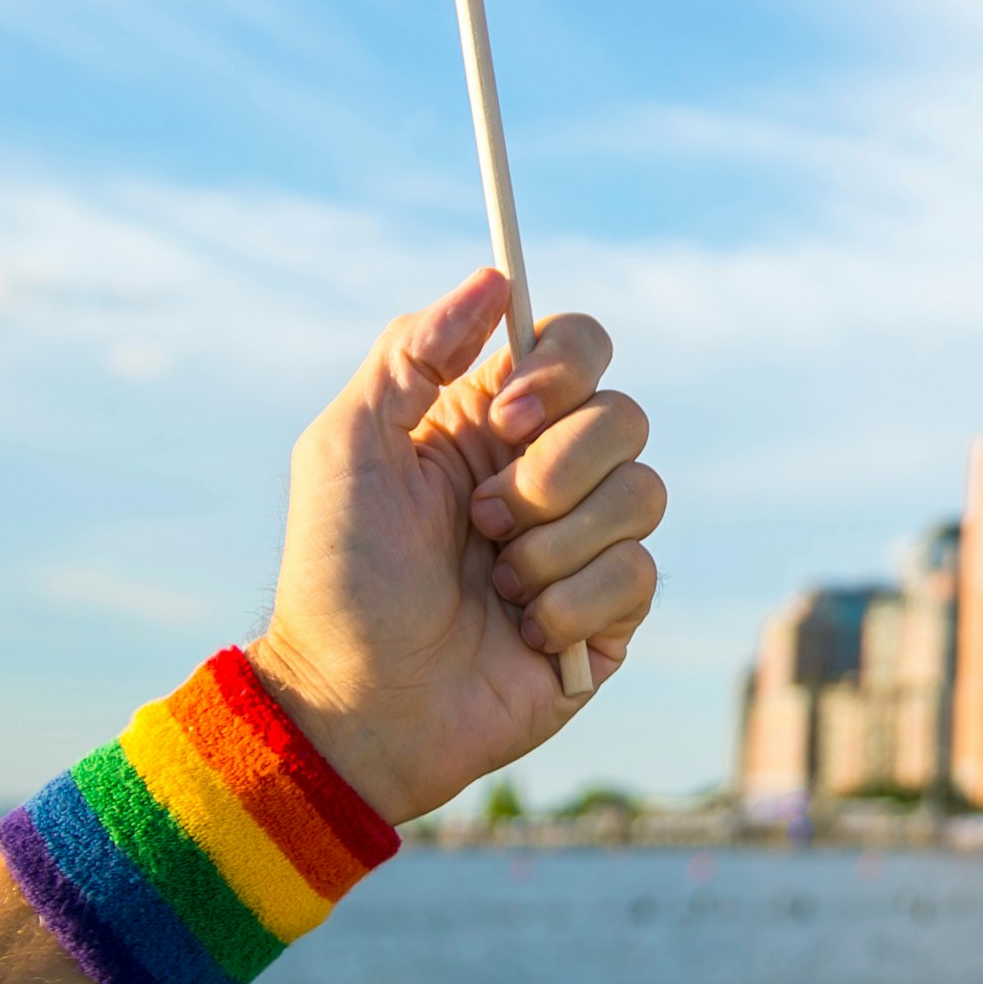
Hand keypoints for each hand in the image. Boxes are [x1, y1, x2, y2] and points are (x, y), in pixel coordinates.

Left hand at [246, 270, 666, 822]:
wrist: (354, 706)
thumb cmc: (339, 577)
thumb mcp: (346, 446)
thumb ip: (411, 350)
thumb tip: (497, 276)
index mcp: (493, 421)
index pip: (579, 346)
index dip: (563, 368)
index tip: (503, 417)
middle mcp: (550, 472)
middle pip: (624, 416)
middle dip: (552, 472)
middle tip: (482, 518)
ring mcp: (585, 544)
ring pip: (644, 494)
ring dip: (554, 545)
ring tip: (494, 582)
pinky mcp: (610, 615)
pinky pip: (639, 575)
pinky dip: (568, 604)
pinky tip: (520, 632)